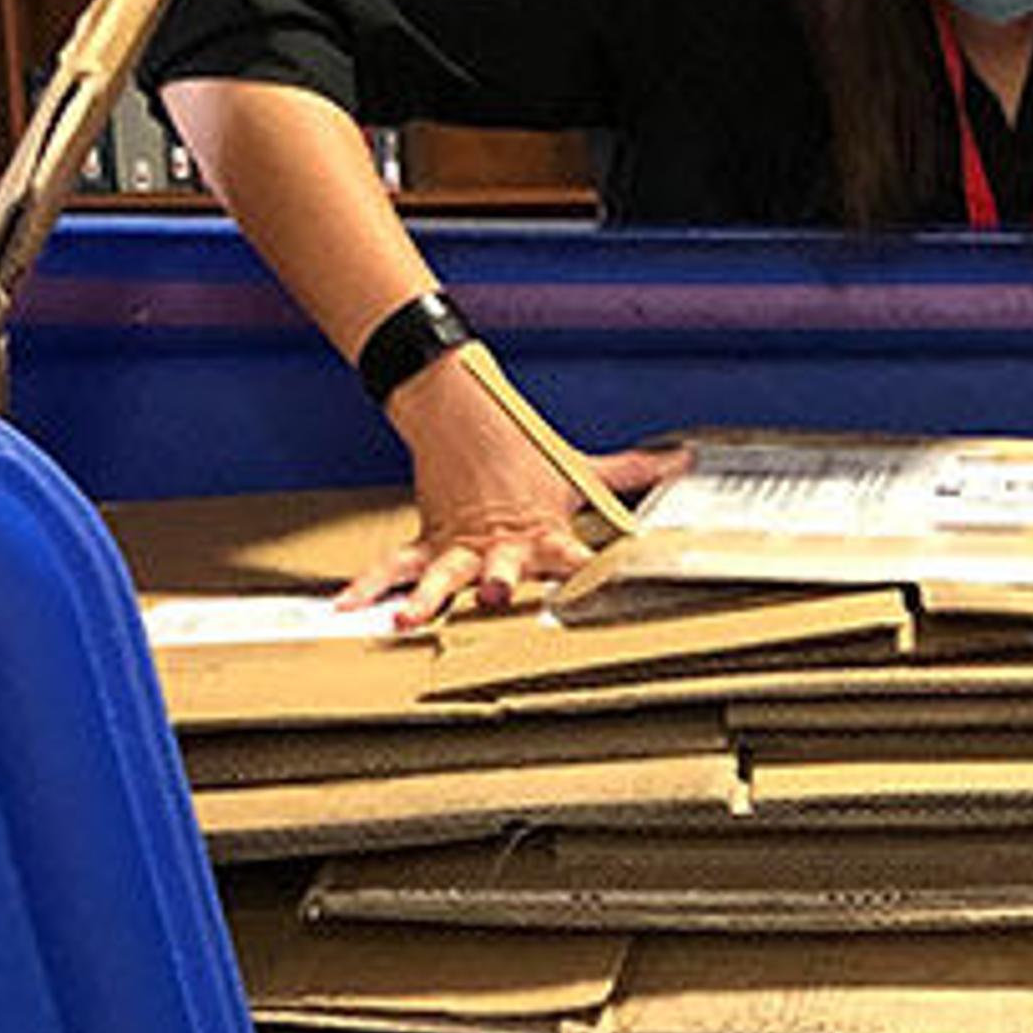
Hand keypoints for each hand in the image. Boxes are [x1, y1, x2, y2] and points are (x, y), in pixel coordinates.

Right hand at [337, 359, 688, 628]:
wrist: (461, 412)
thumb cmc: (523, 450)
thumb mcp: (580, 467)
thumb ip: (632, 474)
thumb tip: (683, 461)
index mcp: (541, 530)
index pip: (568, 551)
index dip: (581, 566)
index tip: (595, 583)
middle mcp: (499, 544)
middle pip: (500, 564)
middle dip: (500, 579)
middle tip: (499, 592)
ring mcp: (460, 545)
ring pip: (441, 575)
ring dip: (429, 597)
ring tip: (408, 620)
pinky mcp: (429, 541)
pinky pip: (394, 567)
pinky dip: (370, 586)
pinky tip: (349, 608)